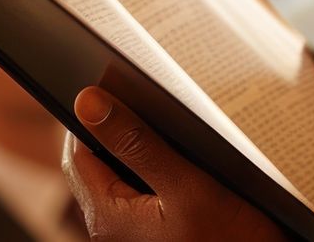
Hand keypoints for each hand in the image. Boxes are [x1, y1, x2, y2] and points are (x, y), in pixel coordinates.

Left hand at [63, 87, 287, 241]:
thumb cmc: (234, 241)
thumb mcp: (187, 185)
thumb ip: (137, 144)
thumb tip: (89, 103)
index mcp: (109, 219)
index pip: (79, 154)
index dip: (92, 117)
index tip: (114, 86)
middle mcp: (114, 231)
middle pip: (98, 167)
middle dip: (117, 132)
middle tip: (146, 100)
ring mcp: (135, 236)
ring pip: (122, 179)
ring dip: (139, 152)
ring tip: (170, 126)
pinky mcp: (158, 236)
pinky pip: (143, 195)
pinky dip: (156, 173)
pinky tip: (185, 159)